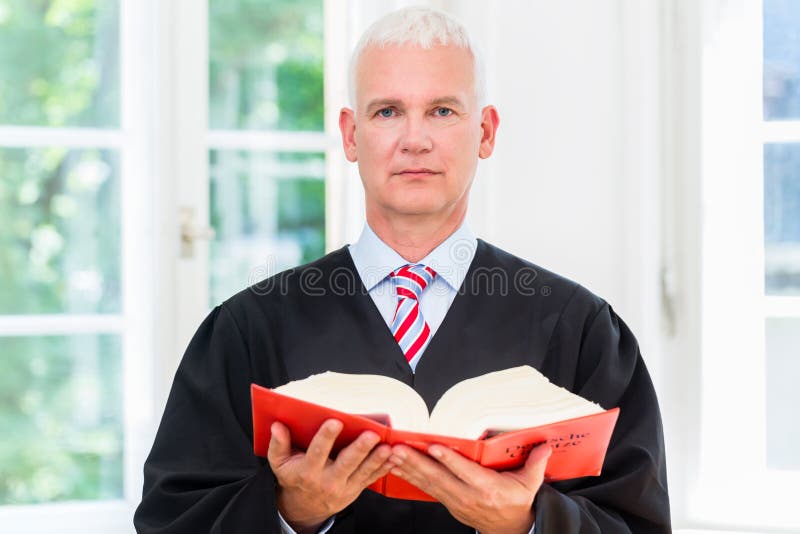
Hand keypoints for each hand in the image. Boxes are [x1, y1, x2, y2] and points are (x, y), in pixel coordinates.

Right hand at [267, 419, 393, 533]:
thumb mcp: (280, 463)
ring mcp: (344, 486)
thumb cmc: (294, 477)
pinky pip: (372, 478)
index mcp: (308, 471)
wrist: (306, 506)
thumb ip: (278, 444)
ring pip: (363, 472)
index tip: (335, 421)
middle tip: (370, 434)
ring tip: (387, 446)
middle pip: (346, 463)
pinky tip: (394, 456)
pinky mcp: (356, 488)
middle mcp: (327, 480)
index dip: (326, 437)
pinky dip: (384, 467)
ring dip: (376, 459)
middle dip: (359, 449)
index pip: (317, 452)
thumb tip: (277, 426)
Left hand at [388, 442, 550, 533]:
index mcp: (487, 488)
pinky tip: (397, 466)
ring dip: (408, 468)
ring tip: (392, 454)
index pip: (465, 472)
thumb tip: (546, 445)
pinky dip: (410, 477)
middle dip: (416, 462)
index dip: (449, 460)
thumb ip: (536, 463)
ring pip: (428, 483)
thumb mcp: (531, 484)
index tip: (434, 447)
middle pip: (439, 477)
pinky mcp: (448, 503)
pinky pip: (426, 489)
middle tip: (398, 448)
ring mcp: (455, 501)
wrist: (510, 529)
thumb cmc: (518, 501)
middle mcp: (468, 496)